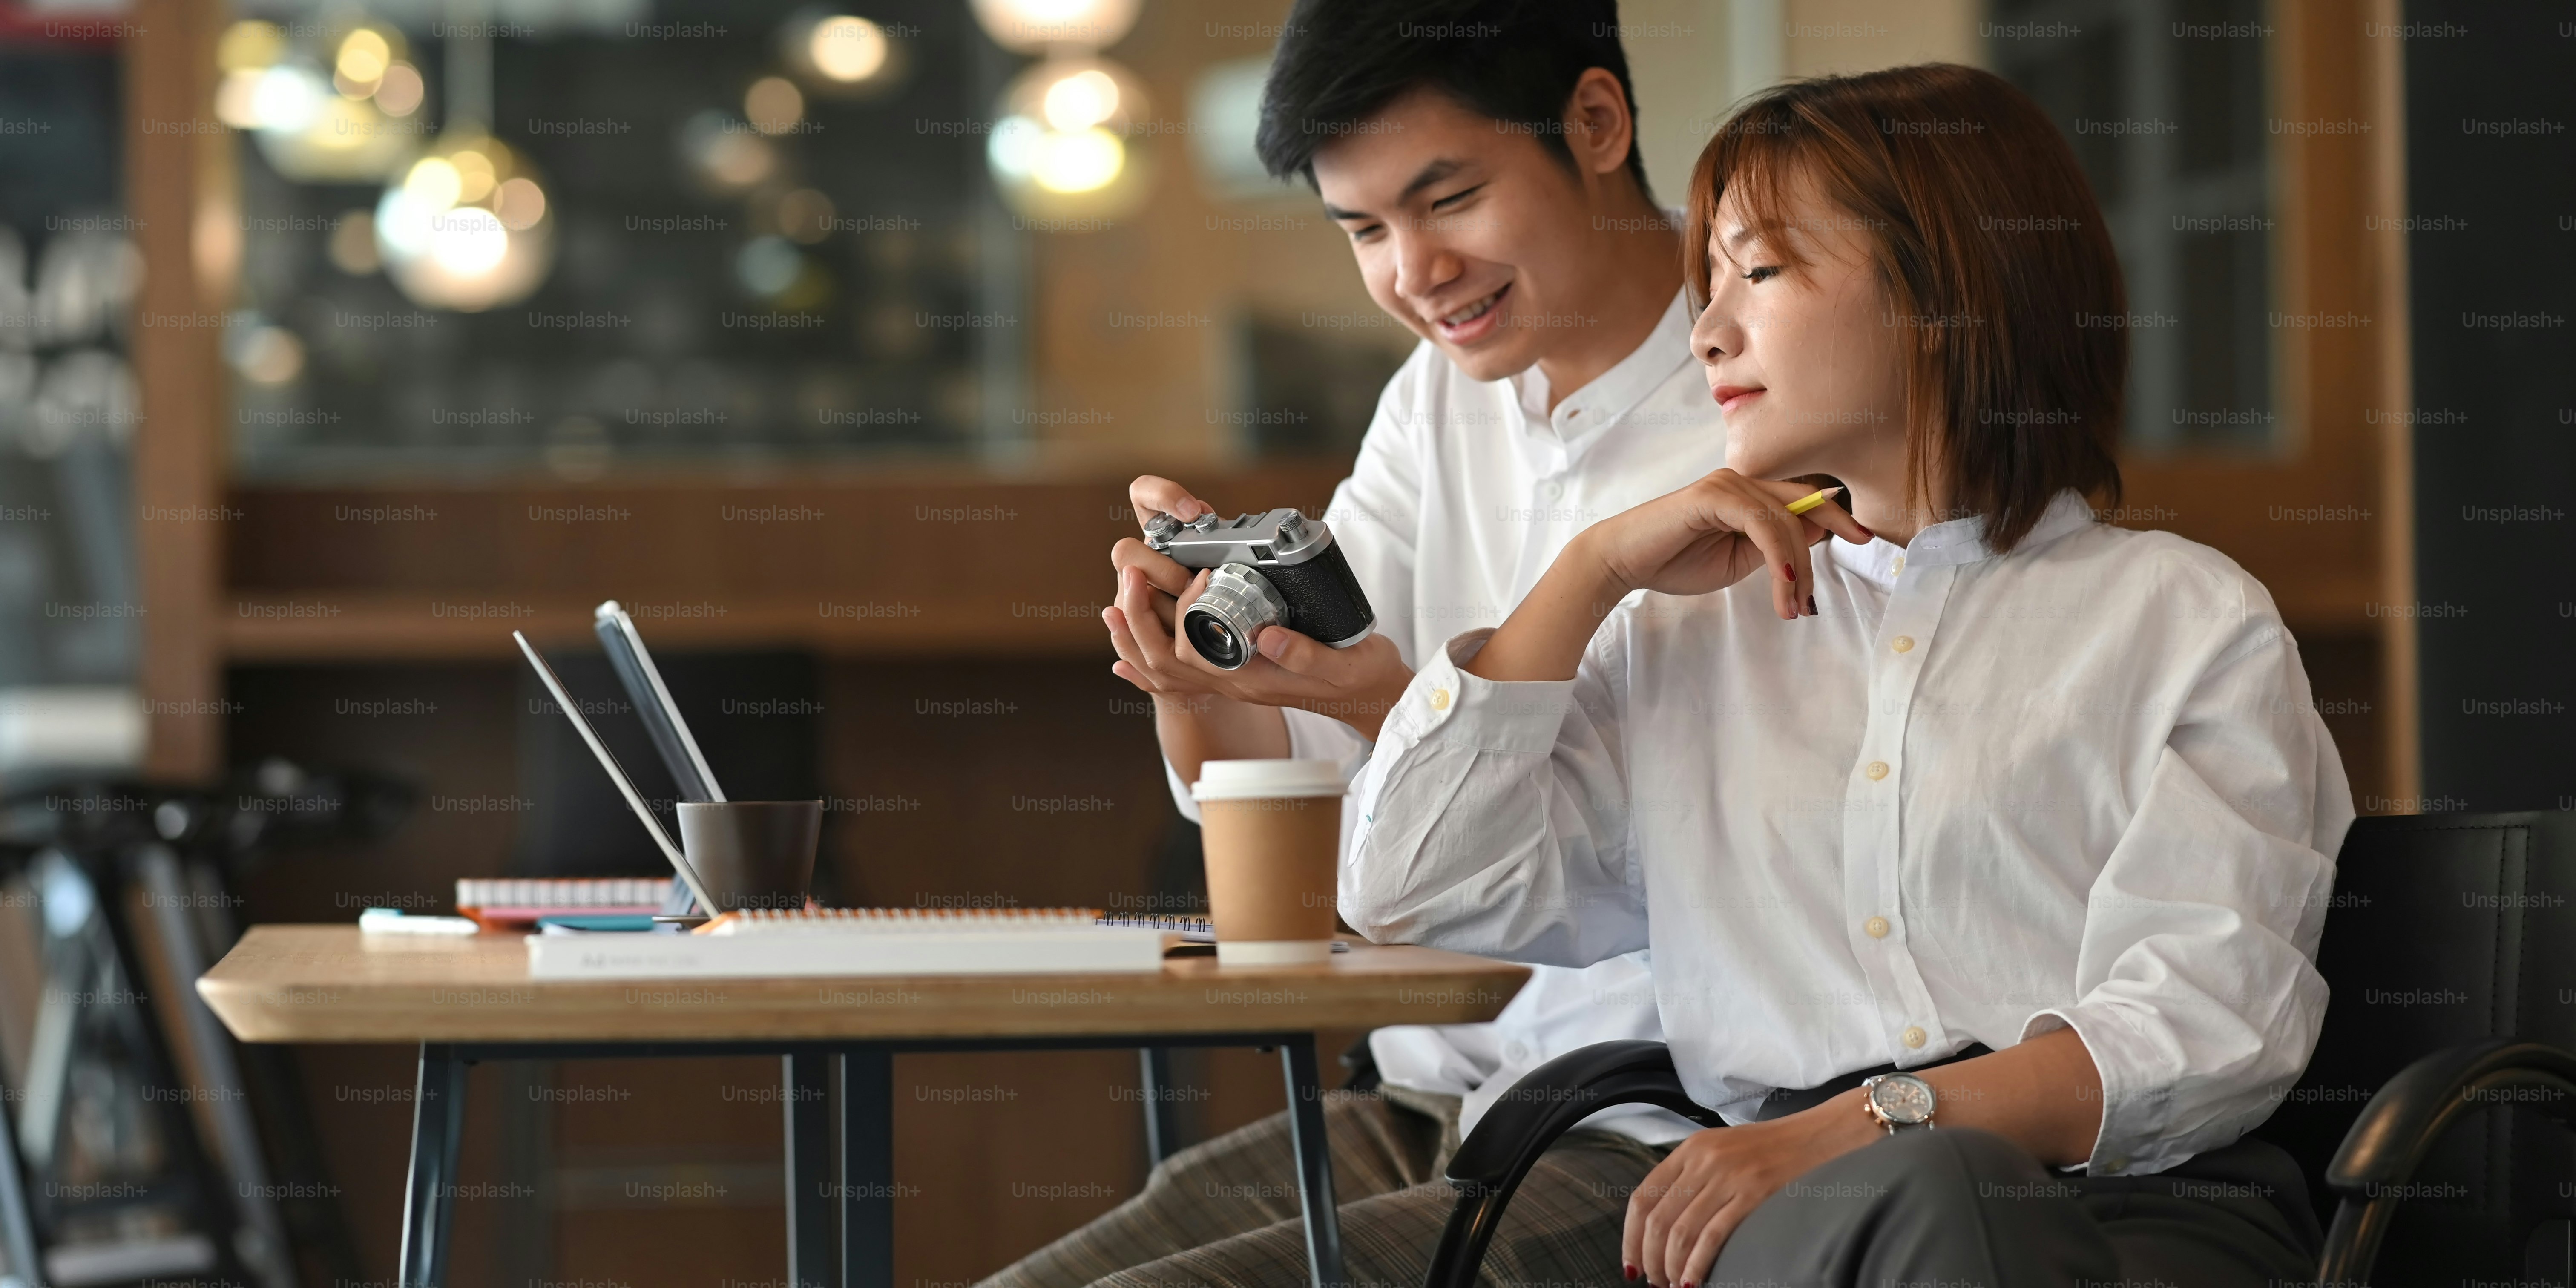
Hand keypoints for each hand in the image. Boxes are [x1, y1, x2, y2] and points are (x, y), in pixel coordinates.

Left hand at [1103, 476, 1414, 739]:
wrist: (1373, 700)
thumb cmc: (1362, 679)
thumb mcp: (1344, 663)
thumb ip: (1305, 653)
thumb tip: (1266, 635)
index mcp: (1253, 680)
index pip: (1193, 651)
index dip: (1186, 609)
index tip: (1202, 572)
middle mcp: (1235, 684)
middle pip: (1166, 661)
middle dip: (1141, 617)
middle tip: (1134, 574)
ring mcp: (1234, 683)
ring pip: (1166, 670)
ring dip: (1136, 637)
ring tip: (1115, 603)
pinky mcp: (1239, 675)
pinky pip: (1180, 675)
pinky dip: (1148, 664)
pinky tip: (1126, 658)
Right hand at [1580, 470, 1872, 620]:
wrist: (1623, 562)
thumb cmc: (1676, 562)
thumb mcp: (1740, 559)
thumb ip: (1775, 546)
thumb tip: (1817, 537)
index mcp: (1750, 492)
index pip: (1804, 498)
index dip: (1838, 516)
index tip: (1863, 539)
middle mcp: (1743, 479)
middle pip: (1805, 503)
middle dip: (1828, 542)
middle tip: (1816, 598)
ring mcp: (1728, 483)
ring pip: (1786, 521)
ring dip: (1796, 570)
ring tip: (1792, 609)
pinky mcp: (1714, 495)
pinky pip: (1762, 524)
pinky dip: (1779, 558)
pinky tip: (1784, 588)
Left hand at [1623, 1094, 1879, 1287]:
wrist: (1822, 1135)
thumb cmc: (1772, 1149)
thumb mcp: (1722, 1150)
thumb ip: (1692, 1177)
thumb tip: (1663, 1225)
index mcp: (1690, 1149)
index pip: (1642, 1197)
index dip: (1630, 1237)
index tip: (1631, 1263)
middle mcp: (1703, 1160)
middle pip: (1658, 1220)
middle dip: (1650, 1259)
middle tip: (1655, 1281)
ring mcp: (1728, 1176)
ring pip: (1681, 1231)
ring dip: (1672, 1267)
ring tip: (1675, 1285)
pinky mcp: (1754, 1194)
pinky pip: (1713, 1236)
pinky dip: (1697, 1265)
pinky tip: (1693, 1282)